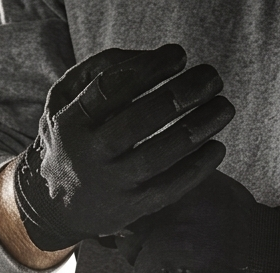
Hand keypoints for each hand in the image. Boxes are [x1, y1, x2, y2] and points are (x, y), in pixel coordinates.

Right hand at [14, 45, 233, 250]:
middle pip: (139, 121)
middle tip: (213, 77)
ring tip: (225, 107)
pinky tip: (218, 147)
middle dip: (181, 95)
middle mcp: (90, 155)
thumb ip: (100, 71)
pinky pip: (170, 189)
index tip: (179, 55)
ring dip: (197, 128)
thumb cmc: (71, 137)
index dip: (147, 69)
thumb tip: (152, 59)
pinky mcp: (132, 209)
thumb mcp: (66, 99)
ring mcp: (112, 184)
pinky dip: (197, 168)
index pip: (110, 88)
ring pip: (159, 155)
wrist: (54, 204)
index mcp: (72, 121)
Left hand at [115, 172, 279, 272]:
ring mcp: (162, 217)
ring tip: (177, 259)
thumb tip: (143, 192)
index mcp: (167, 169)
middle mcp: (159, 188)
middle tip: (166, 247)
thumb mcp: (204, 183)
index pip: (127, 191)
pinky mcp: (167, 246)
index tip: (149, 225)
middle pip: (122, 219)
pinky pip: (143, 271)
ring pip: (128, 246)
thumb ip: (174, 182)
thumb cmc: (239, 217)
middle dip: (135, 238)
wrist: (265, 242)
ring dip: (146, 258)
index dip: (135, 213)